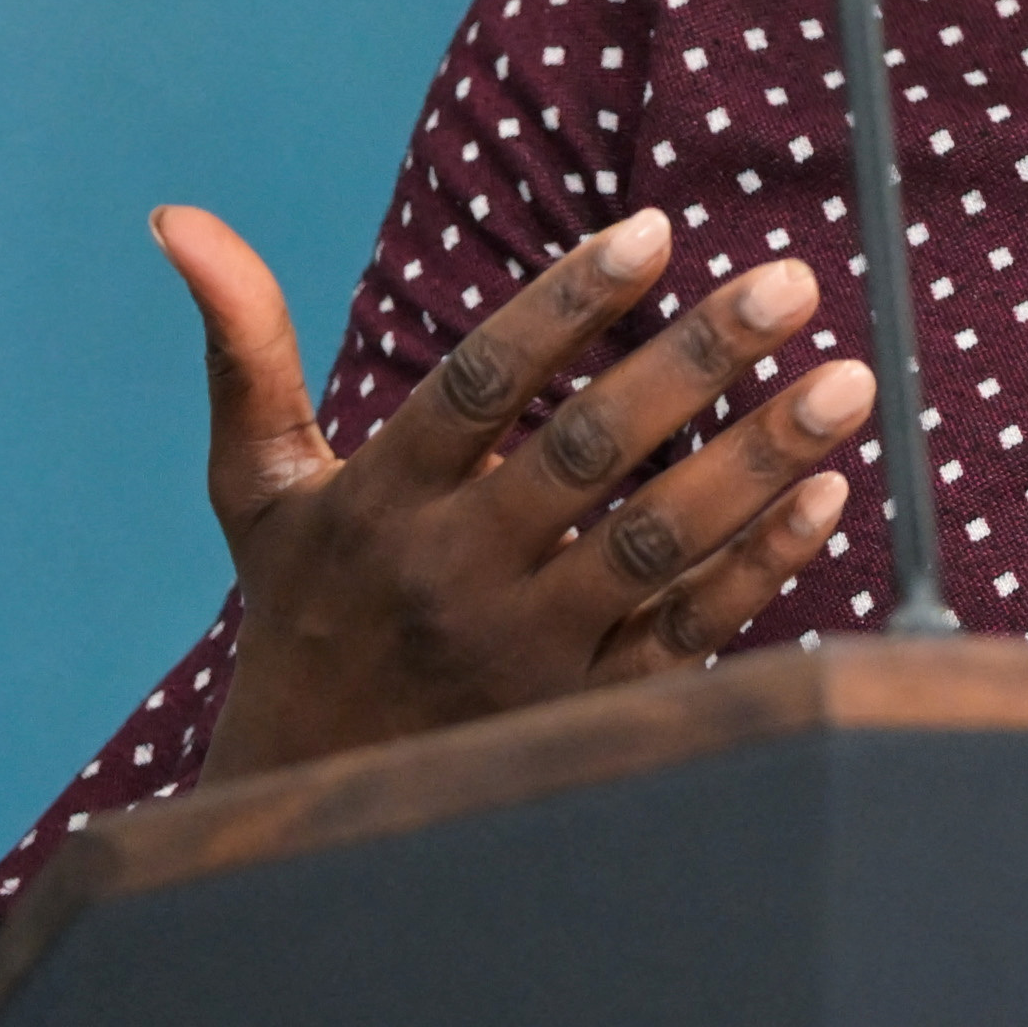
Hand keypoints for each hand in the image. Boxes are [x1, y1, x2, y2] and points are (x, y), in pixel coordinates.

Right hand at [159, 203, 873, 781]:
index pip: (482, 383)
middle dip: (699, 359)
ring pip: (658, 540)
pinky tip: (826, 494)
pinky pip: (689, 633)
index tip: (656, 229)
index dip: (568, 303)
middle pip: (590, 449)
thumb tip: (179, 218)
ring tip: (847, 382)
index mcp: (377, 504)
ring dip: (761, 458)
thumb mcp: (261, 490)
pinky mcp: (584, 712)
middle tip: (795, 280)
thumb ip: (245, 352)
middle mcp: (452, 573)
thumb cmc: (301, 613)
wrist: (306, 808)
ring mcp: (524, 649)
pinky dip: (762, 567)